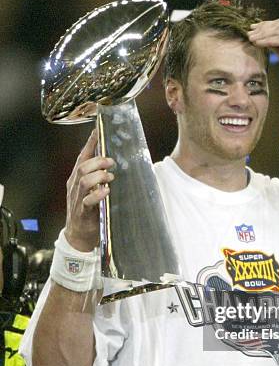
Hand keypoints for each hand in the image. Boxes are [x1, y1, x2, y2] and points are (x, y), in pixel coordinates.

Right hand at [65, 129, 114, 251]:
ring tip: (110, 176)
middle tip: (111, 161)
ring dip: (98, 175)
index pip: (82, 156)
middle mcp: (75, 186)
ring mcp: (77, 199)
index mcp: (77, 178)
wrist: (79, 236)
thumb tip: (116, 162)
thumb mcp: (92, 190)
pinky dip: (98, 194)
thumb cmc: (89, 210)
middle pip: (82, 166)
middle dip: (98, 161)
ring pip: (83, 180)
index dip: (90, 143)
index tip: (99, 130)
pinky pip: (88, 201)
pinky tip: (106, 191)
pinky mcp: (82, 212)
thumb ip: (100, 177)